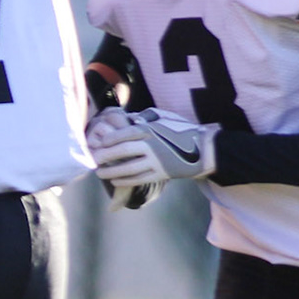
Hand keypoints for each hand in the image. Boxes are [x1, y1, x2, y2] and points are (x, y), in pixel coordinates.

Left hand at [89, 107, 218, 187]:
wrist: (203, 149)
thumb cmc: (181, 130)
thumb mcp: (164, 118)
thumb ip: (145, 118)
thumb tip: (127, 118)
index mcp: (151, 130)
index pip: (125, 133)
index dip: (110, 138)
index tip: (99, 142)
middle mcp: (152, 145)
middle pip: (124, 151)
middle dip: (106, 156)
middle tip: (94, 159)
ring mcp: (156, 161)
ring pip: (129, 168)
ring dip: (112, 172)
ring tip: (100, 173)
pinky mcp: (161, 174)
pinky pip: (139, 179)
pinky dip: (125, 180)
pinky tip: (115, 181)